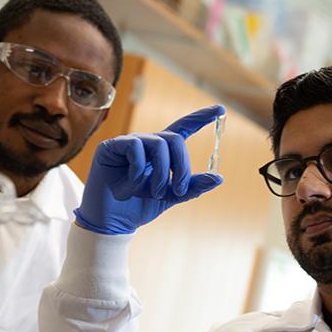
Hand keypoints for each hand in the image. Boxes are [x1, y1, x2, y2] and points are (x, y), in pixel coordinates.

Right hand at [75, 105, 225, 234]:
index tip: (220, 110)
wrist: (112, 222)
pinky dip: (138, 171)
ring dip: (162, 172)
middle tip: (179, 189)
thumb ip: (192, 187)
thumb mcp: (171, 196)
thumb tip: (218, 177)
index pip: (183, 128)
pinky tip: (130, 187)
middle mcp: (146, 143)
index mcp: (161, 152)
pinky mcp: (111, 147)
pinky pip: (134, 147)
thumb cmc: (139, 207)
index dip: (200, 118)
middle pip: (175, 138)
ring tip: (155, 193)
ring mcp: (128, 143)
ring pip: (158, 143)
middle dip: (182, 166)